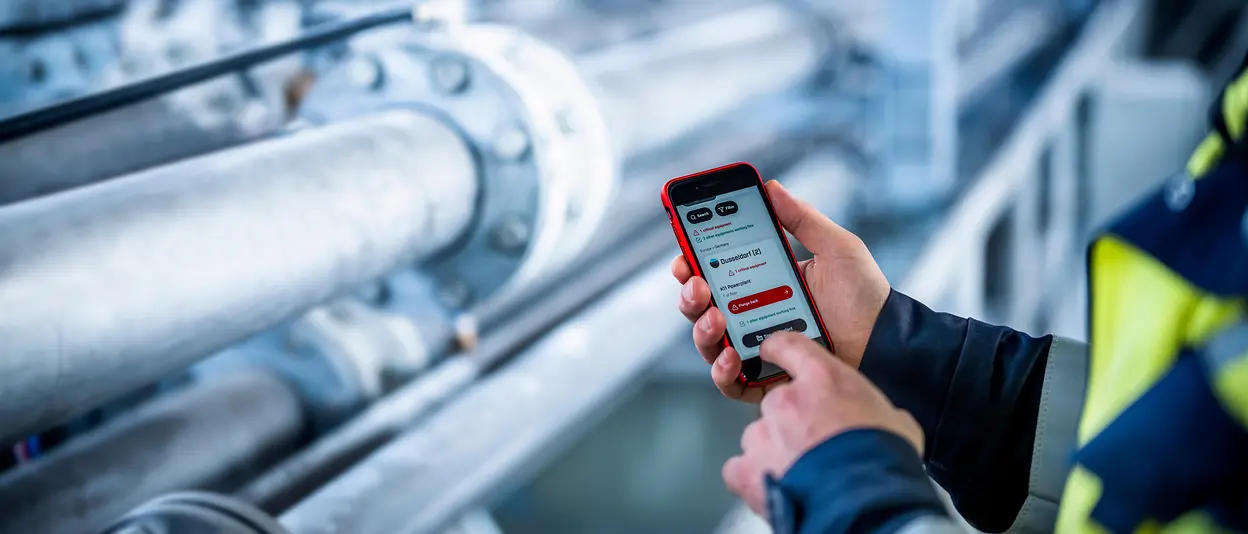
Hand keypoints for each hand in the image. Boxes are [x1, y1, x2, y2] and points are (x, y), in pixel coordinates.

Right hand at [672, 180, 890, 401]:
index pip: (714, 271)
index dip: (692, 262)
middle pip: (702, 307)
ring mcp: (756, 349)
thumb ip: (802, 219)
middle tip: (697, 285)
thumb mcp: (836, 247)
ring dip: (701, 329)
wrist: (886, 339)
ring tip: (715, 318)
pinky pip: (732, 382)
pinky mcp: (766, 379)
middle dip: (690, 295)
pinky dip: (723, 372)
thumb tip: (771, 186)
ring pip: (710, 343)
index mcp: (761, 281)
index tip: (685, 254)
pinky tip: (731, 357)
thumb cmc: (863, 293)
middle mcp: (751, 315)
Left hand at [722, 332, 922, 516]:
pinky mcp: (748, 470)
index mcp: (822, 379)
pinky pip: (740, 467)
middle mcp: (786, 401)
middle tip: (814, 443)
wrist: (869, 504)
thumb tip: (876, 418)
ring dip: (773, 450)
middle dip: (790, 421)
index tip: (772, 350)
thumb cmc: (885, 461)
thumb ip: (870, 408)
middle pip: (777, 402)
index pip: (789, 346)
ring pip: (759, 435)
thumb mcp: (893, 420)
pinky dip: (753, 476)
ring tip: (800, 470)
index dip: (779, 348)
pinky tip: (775, 485)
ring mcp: (763, 435)